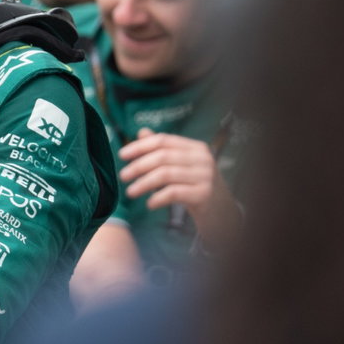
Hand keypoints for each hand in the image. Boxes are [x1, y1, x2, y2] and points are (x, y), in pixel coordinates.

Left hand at [118, 128, 239, 237]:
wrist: (222, 212)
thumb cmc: (196, 186)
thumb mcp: (181, 166)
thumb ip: (163, 150)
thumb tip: (141, 132)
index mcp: (195, 147)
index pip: (163, 140)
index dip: (140, 146)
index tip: (122, 155)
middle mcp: (202, 158)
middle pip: (163, 157)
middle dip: (139, 165)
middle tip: (123, 176)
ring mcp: (205, 176)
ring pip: (166, 174)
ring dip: (144, 183)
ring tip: (130, 192)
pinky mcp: (204, 194)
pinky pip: (174, 193)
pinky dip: (158, 198)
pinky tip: (149, 204)